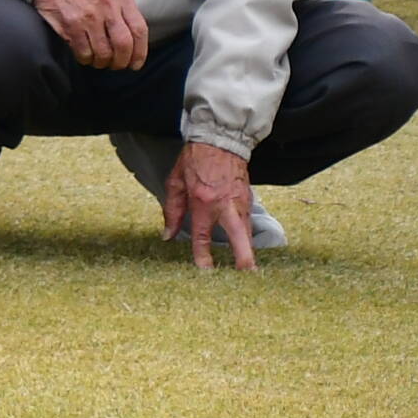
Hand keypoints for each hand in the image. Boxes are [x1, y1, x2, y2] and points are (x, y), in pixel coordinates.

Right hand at [33, 0, 152, 72]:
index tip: (135, 64)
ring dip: (102, 62)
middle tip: (116, 65)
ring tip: (99, 61)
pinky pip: (84, 52)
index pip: (139, 30)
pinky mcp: (72, 24)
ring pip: (104, 52)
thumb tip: (136, 46)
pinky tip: (85, 55)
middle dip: (121, 61)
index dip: (140, 52)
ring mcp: (89, 15)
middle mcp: (107, 5)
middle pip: (123, 44)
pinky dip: (86, 59)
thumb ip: (125, 14)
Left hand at [168, 139, 260, 271]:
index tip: (205, 270)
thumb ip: (171, 211)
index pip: (202, 234)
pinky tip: (245, 247)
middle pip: (239, 238)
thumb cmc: (193, 160)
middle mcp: (225, 204)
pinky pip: (248, 222)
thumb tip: (168, 235)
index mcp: (202, 200)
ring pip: (248, 232)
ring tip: (248, 270)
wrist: (219, 141)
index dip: (203, 255)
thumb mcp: (175, 182)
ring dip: (248, 250)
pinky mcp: (249, 199)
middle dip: (244, 258)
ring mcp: (240, 202)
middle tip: (247, 276)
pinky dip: (248, 236)